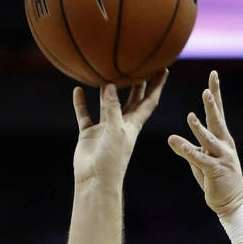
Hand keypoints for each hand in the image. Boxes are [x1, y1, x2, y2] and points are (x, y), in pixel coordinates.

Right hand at [72, 72, 167, 186]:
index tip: (164, 68)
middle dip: (138, 82)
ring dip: (108, 89)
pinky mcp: (89, 133)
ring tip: (108, 70)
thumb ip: (113, 108)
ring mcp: (105, 128)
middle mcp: (121, 124)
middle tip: (141, 62)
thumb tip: (110, 85)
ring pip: (107, 103)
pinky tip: (78, 89)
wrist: (96, 181)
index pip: (149, 101)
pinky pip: (85, 114)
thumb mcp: (116, 131)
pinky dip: (81, 102)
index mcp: (134, 124)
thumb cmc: (112, 161)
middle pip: (131, 98)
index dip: (157, 85)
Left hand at [167, 70, 242, 216]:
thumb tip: (171, 139)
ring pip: (209, 139)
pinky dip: (190, 152)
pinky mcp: (215, 171)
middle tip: (207, 89)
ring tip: (190, 116)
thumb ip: (189, 148)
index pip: (218, 112)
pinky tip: (180, 145)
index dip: (215, 93)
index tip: (213, 75)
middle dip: (212, 104)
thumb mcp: (201, 160)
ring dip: (199, 128)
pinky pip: (201, 160)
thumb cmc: (217, 179)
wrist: (232, 202)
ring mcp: (221, 158)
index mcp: (222, 138)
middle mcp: (224, 145)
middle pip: (217, 120)